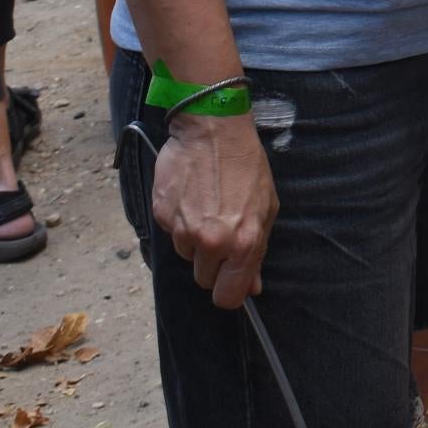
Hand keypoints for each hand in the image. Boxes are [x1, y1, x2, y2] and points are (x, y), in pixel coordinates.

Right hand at [153, 108, 278, 310]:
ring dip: (195, 240)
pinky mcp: (162, 216)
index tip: (229, 282)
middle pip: (203, 279)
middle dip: (212, 264)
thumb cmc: (246, 166)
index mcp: (243, 244)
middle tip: (220, 235)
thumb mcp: (266, 207)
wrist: (212, 130)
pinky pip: (171, 233)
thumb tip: (252, 287)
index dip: (228, 292)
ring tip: (206, 207)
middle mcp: (211, 242)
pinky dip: (179, 221)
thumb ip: (258, 250)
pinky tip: (191, 197)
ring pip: (186, 255)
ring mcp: (183, 230)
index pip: (228, 296)